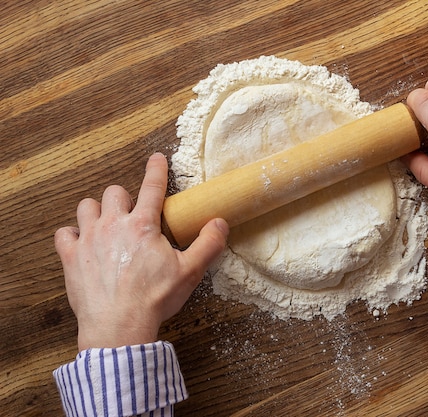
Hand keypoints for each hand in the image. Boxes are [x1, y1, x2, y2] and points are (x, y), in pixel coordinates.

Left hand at [55, 153, 228, 350]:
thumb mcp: (190, 272)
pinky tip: (81, 243)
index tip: (156, 158)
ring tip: (106, 224)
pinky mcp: (70, 257)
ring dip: (97, 211)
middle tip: (132, 214)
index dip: (156, 170)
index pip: (152, 187)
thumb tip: (220, 222)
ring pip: (86, 206)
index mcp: (143, 225)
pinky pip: (64, 233)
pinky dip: (71, 234)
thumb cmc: (154, 298)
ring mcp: (89, 239)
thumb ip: (208, 244)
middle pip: (114, 192)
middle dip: (124, 198)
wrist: (119, 325)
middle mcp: (113, 225)